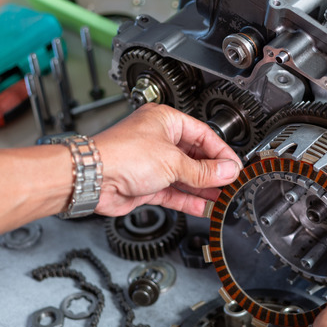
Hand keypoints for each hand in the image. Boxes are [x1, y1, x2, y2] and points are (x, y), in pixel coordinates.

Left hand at [92, 103, 241, 216]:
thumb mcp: (173, 161)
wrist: (91, 178)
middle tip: (231, 183)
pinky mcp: (146, 184)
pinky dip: (189, 199)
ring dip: (203, 188)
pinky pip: (174, 192)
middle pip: (196, 156)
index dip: (222, 152)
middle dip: (213, 172)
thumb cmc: (120, 155)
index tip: (235, 167)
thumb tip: (227, 171)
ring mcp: (152, 163)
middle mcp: (159, 140)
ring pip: (186, 176)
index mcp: (166, 121)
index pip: (204, 135)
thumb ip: (204, 171)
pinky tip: (205, 206)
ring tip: (222, 197)